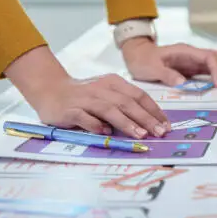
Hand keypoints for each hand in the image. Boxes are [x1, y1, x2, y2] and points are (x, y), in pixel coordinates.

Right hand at [4, 46, 169, 138]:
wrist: (50, 89)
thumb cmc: (85, 96)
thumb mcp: (107, 95)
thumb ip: (125, 106)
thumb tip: (149, 124)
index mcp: (114, 83)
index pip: (139, 95)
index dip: (154, 110)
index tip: (165, 125)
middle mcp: (101, 88)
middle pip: (127, 102)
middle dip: (146, 118)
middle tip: (159, 132)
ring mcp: (85, 98)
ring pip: (109, 109)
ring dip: (126, 122)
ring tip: (140, 134)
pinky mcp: (70, 109)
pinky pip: (84, 117)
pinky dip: (96, 125)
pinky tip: (105, 133)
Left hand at [121, 37, 216, 86]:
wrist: (137, 56)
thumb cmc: (143, 60)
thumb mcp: (151, 68)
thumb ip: (166, 74)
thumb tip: (183, 83)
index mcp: (185, 51)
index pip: (208, 57)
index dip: (216, 70)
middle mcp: (193, 55)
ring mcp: (194, 61)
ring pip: (216, 64)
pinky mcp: (192, 69)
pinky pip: (210, 72)